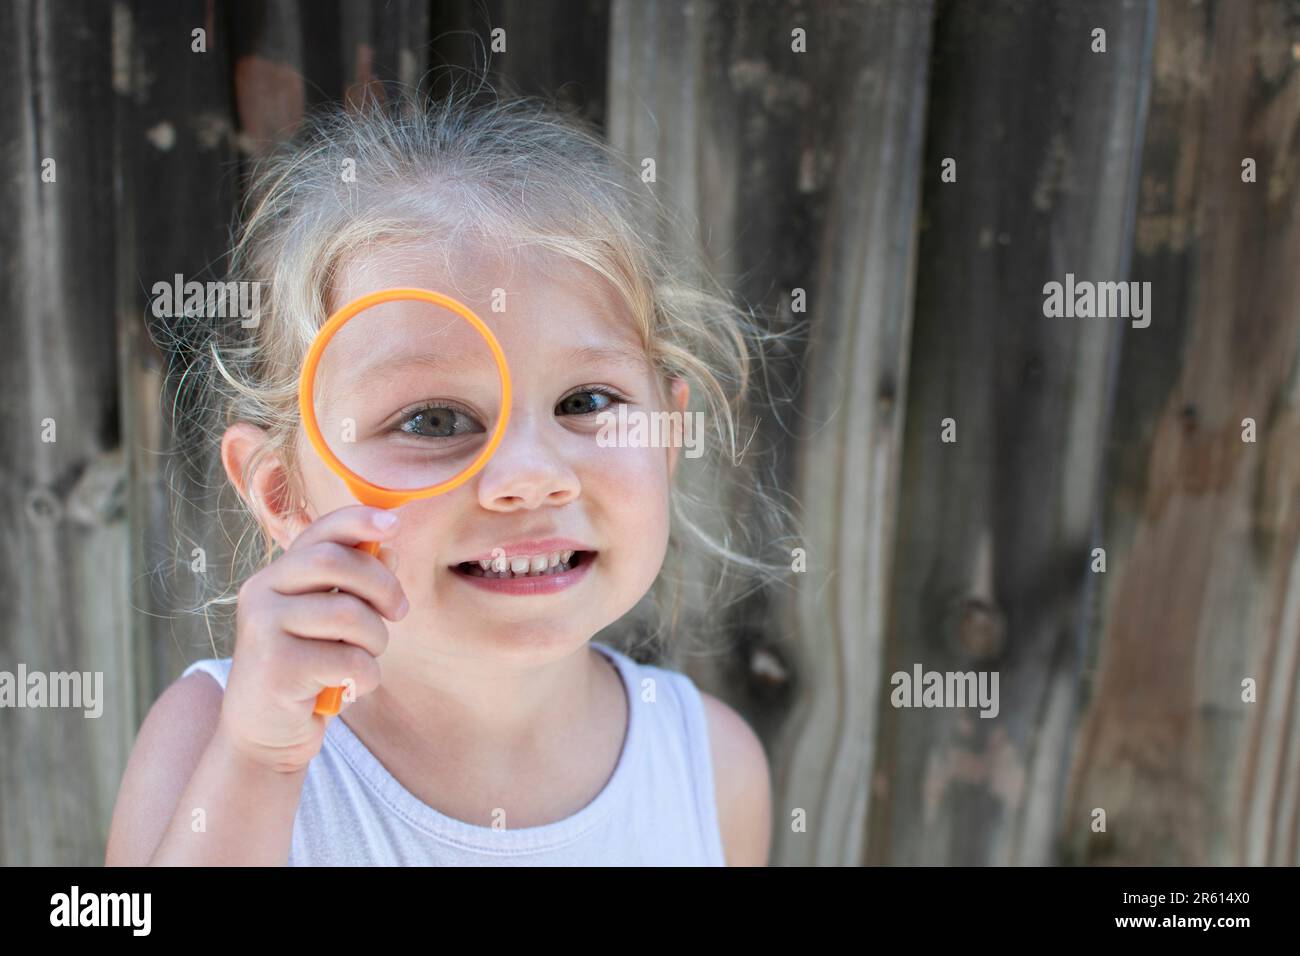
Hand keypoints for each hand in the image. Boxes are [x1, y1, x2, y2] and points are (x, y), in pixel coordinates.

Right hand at [217, 505, 407, 772]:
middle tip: (399, 612)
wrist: (265, 735)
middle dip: (382, 584)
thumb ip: (353, 586)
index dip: (358, 521)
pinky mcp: (276, 667)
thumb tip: (388, 547)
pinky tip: (350, 687)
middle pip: (335, 562)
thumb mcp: (329, 624)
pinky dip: (366, 676)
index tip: (395, 523)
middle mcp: (261, 593)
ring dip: (376, 640)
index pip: (318, 533)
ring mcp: (263, 628)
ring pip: (348, 614)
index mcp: (275, 577)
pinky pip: (348, 660)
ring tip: (365, 659)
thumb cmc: (306, 671)